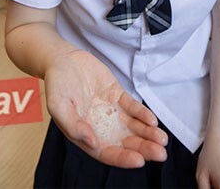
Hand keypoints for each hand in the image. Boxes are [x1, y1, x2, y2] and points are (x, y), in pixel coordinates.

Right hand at [44, 49, 168, 168]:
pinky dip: (144, 114)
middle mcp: (101, 127)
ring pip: (133, 127)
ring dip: (148, 134)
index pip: (107, 153)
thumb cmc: (57, 85)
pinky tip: (153, 120)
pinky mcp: (118, 96)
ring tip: (162, 139)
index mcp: (85, 135)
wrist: (63, 60)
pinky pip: (134, 108)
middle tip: (160, 154)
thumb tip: (92, 143)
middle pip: (125, 142)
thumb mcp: (58, 106)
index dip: (123, 158)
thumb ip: (74, 126)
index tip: (139, 161)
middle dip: (144, 149)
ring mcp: (111, 112)